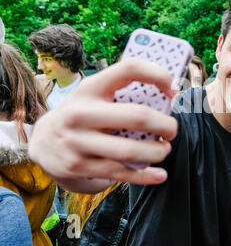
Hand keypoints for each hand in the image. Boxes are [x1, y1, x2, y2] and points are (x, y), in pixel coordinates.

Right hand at [29, 58, 177, 192]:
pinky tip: (160, 174)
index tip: (173, 89)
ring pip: (131, 151)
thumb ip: (123, 93)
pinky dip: (145, 176)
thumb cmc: (83, 114)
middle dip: (165, 125)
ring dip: (157, 152)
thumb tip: (168, 97)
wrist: (43, 141)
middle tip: (172, 130)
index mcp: (91, 87)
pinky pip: (120, 173)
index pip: (129, 69)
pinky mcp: (78, 166)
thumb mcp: (95, 95)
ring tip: (164, 150)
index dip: (157, 75)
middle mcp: (81, 112)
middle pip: (138, 115)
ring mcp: (77, 141)